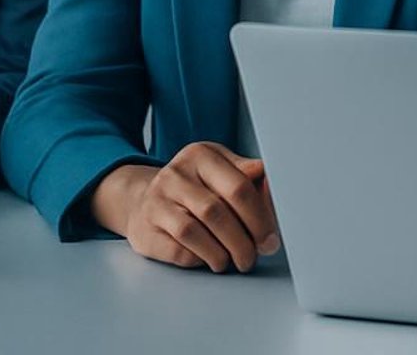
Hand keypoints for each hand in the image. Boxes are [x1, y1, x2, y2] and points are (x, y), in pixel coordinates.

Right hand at [91, 143, 279, 272]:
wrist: (142, 200)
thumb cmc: (194, 186)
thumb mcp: (220, 169)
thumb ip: (248, 176)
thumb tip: (273, 186)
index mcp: (201, 155)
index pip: (238, 187)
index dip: (259, 217)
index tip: (270, 239)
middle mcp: (176, 175)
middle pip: (216, 212)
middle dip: (242, 241)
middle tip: (253, 256)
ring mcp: (157, 202)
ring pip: (194, 233)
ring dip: (221, 254)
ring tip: (233, 261)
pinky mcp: (146, 230)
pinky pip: (177, 251)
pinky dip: (199, 260)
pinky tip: (208, 259)